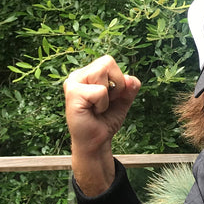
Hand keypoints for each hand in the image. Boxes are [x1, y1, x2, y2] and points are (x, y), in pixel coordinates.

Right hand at [63, 55, 140, 195]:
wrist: (97, 141)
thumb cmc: (106, 120)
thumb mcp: (123, 100)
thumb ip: (130, 87)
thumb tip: (131, 79)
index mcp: (88, 73)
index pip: (109, 61)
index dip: (118, 79)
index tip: (110, 97)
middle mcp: (78, 75)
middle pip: (107, 62)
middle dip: (115, 85)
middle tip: (105, 102)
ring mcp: (73, 83)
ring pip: (102, 72)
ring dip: (108, 95)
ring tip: (98, 106)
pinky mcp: (72, 93)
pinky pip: (100, 91)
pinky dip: (102, 104)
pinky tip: (93, 111)